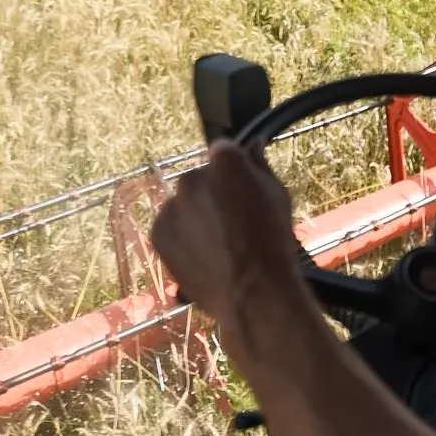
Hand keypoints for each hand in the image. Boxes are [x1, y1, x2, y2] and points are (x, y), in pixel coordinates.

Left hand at [151, 141, 308, 347]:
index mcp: (224, 161)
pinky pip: (170, 226)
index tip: (242, 189)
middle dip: (212, 192)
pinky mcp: (158, 232)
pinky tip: (203, 254)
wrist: (252, 291)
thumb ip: (259, 165)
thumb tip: (252, 144)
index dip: (234, 171)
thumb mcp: (278, 195)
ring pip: (183, 203)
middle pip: (200, 178)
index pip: (224, 152)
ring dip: (195, 214)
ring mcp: (171, 205)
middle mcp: (192, 177)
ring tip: (216, 243)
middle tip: (231, 220)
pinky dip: (182, 236)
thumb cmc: (273, 241)